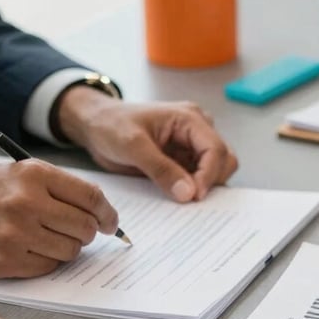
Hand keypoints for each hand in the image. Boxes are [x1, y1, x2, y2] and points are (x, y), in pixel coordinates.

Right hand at [0, 161, 118, 277]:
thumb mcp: (14, 175)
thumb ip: (55, 188)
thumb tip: (97, 210)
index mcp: (33, 174)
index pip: (91, 196)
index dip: (107, 214)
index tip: (110, 223)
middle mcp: (27, 201)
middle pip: (85, 226)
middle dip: (88, 233)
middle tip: (78, 233)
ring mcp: (17, 233)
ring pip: (71, 250)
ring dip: (67, 249)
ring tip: (46, 239)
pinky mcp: (8, 260)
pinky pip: (49, 266)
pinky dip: (46, 261)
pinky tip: (29, 250)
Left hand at [58, 89, 238, 201]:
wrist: (95, 125)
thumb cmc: (111, 125)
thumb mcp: (132, 146)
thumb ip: (161, 169)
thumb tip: (189, 193)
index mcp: (190, 119)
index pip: (216, 149)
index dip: (209, 175)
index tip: (194, 196)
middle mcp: (197, 130)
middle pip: (223, 161)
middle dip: (210, 182)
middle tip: (189, 199)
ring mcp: (191, 146)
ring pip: (215, 172)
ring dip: (202, 187)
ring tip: (181, 199)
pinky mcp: (183, 160)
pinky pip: (197, 178)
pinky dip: (191, 190)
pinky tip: (177, 198)